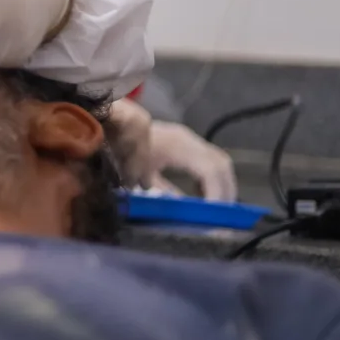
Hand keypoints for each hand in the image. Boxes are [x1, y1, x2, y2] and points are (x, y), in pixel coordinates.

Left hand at [107, 99, 236, 201]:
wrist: (114, 124)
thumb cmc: (123, 149)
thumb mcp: (140, 175)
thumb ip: (163, 193)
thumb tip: (185, 213)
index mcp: (177, 146)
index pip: (209, 169)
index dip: (216, 192)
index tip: (213, 213)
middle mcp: (189, 140)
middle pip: (221, 165)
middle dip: (225, 192)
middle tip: (222, 216)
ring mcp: (190, 139)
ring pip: (220, 162)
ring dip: (223, 186)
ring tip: (217, 209)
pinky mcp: (188, 142)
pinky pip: (211, 160)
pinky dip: (214, 179)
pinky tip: (205, 196)